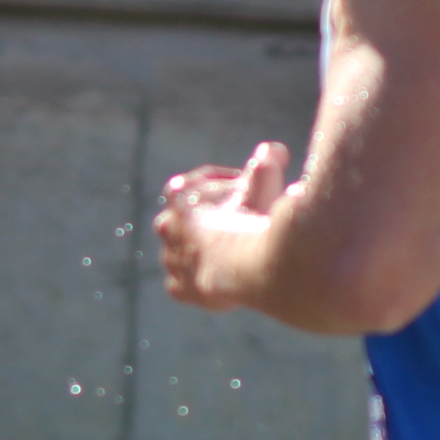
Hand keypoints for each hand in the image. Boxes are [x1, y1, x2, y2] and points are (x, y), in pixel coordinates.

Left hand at [153, 142, 289, 309]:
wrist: (244, 269)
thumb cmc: (254, 221)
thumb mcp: (264, 184)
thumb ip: (267, 164)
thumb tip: (273, 151)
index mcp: (179, 195)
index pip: (200, 182)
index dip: (224, 184)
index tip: (246, 189)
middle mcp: (166, 225)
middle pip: (189, 218)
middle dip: (212, 218)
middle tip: (242, 222)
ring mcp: (170, 259)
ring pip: (186, 250)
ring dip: (207, 249)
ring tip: (237, 252)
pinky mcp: (179, 288)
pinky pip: (186, 283)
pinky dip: (203, 280)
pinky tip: (223, 279)